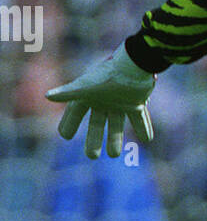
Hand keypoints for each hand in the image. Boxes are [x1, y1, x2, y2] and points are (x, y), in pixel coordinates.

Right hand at [45, 44, 155, 158]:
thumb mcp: (86, 87)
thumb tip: (46, 96)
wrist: (133, 65)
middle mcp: (104, 100)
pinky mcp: (137, 102)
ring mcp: (121, 101)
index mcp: (89, 96)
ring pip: (117, 124)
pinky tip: (147, 139)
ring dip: (116, 139)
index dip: (70, 123)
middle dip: (93, 139)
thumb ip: (67, 93)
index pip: (75, 112)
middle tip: (92, 156)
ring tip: (114, 155)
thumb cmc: (107, 76)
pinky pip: (139, 118)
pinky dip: (143, 128)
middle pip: (96, 123)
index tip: (66, 136)